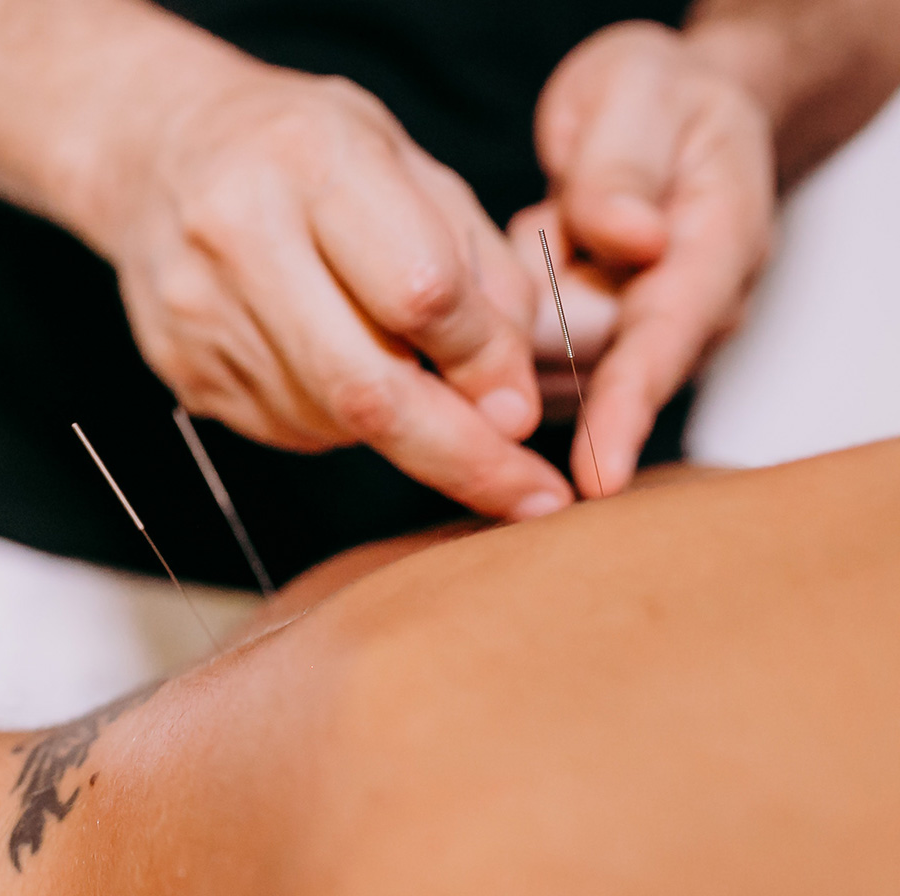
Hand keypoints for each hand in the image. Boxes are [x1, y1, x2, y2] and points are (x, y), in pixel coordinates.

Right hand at [80, 66, 573, 520]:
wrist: (158, 152)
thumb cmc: (305, 152)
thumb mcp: (409, 165)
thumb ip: (478, 270)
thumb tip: (510, 400)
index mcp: (312, 160)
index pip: (420, 291)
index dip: (485, 360)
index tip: (524, 406)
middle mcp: (239, 234)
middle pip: (367, 386)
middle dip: (460, 453)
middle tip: (528, 495)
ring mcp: (199, 310)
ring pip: (332, 419)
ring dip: (399, 427)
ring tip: (408, 374)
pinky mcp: (181, 366)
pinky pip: (289, 428)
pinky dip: (340, 420)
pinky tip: (337, 362)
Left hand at [519, 20, 775, 496]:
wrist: (661, 112)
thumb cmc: (651, 100)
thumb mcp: (637, 93)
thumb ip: (623, 165)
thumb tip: (630, 236)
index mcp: (719, 245)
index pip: (668, 341)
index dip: (628, 408)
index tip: (596, 474)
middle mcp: (691, 310)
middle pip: (597, 370)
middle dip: (541, 335)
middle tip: (539, 231)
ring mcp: (644, 336)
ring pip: (552, 371)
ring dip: (520, 322)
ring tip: (545, 230)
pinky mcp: (595, 349)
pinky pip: (527, 360)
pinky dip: (505, 324)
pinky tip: (522, 265)